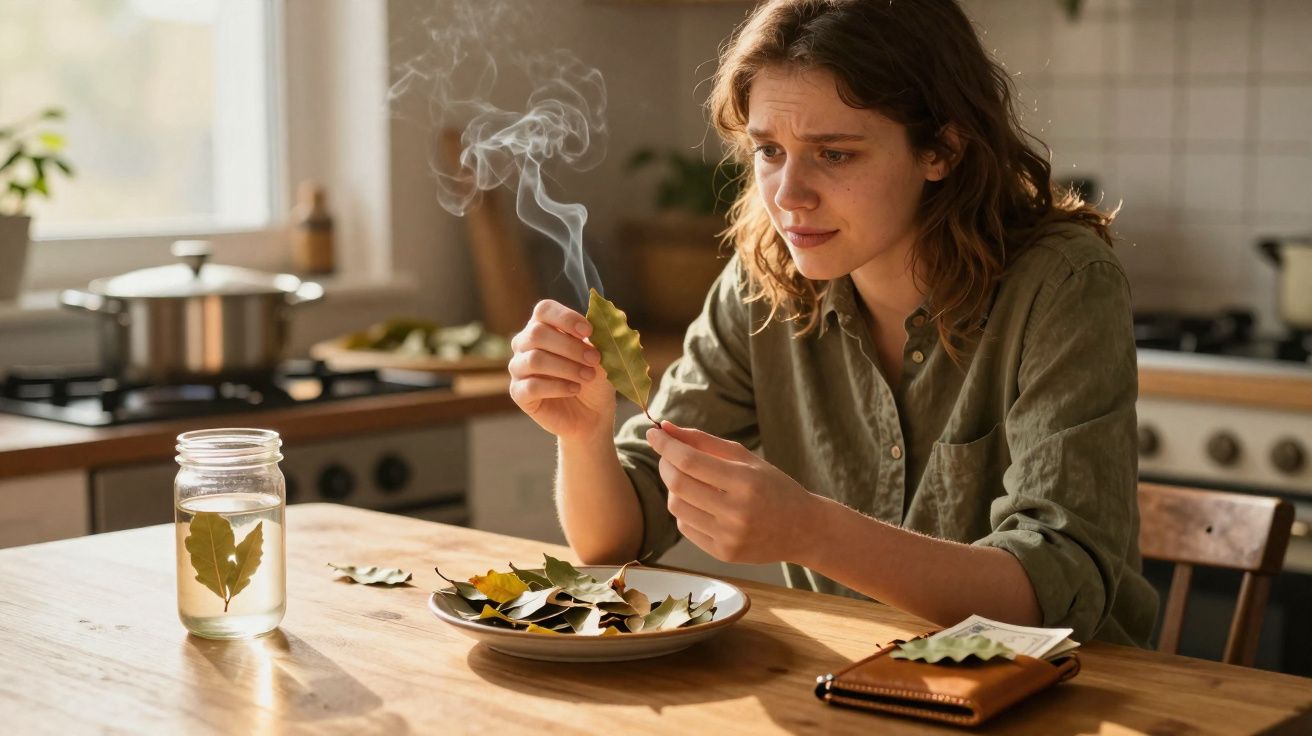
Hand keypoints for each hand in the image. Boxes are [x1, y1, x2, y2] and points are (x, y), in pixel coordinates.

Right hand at [509, 300, 616, 441]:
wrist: (592, 414)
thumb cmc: (594, 379)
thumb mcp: (602, 356)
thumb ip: (599, 337)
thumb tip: (610, 317)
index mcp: (544, 326)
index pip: (544, 310)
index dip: (565, 318)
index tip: (588, 331)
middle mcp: (525, 343)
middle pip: (537, 333)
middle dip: (570, 346)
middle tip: (594, 359)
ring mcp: (519, 368)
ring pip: (535, 359)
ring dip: (567, 367)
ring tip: (588, 376)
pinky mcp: (518, 393)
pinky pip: (532, 386)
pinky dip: (557, 387)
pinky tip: (574, 389)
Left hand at [645, 421, 821, 564]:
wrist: (803, 530)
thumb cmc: (772, 487)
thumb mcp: (746, 458)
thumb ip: (705, 441)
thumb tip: (665, 428)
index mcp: (745, 482)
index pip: (689, 461)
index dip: (666, 445)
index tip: (653, 433)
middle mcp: (736, 512)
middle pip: (678, 484)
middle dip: (665, 464)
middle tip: (668, 455)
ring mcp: (729, 537)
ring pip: (676, 507)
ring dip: (674, 488)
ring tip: (689, 480)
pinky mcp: (723, 554)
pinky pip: (685, 527)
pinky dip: (685, 510)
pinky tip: (701, 504)